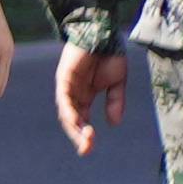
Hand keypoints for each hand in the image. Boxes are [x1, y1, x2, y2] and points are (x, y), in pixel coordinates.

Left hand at [58, 37, 127, 155]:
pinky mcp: (64, 77)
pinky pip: (64, 97)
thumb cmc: (110, 56)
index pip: (81, 120)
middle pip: (71, 120)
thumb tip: (114, 123)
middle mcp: (73, 94)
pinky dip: (69, 109)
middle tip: (87, 149)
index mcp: (84, 97)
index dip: (84, 135)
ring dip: (74, 126)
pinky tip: (76, 120)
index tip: (88, 149)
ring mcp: (67, 86)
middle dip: (78, 136)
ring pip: (66, 112)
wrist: (104, 34)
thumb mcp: (117, 83)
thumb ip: (115, 102)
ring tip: (84, 139)